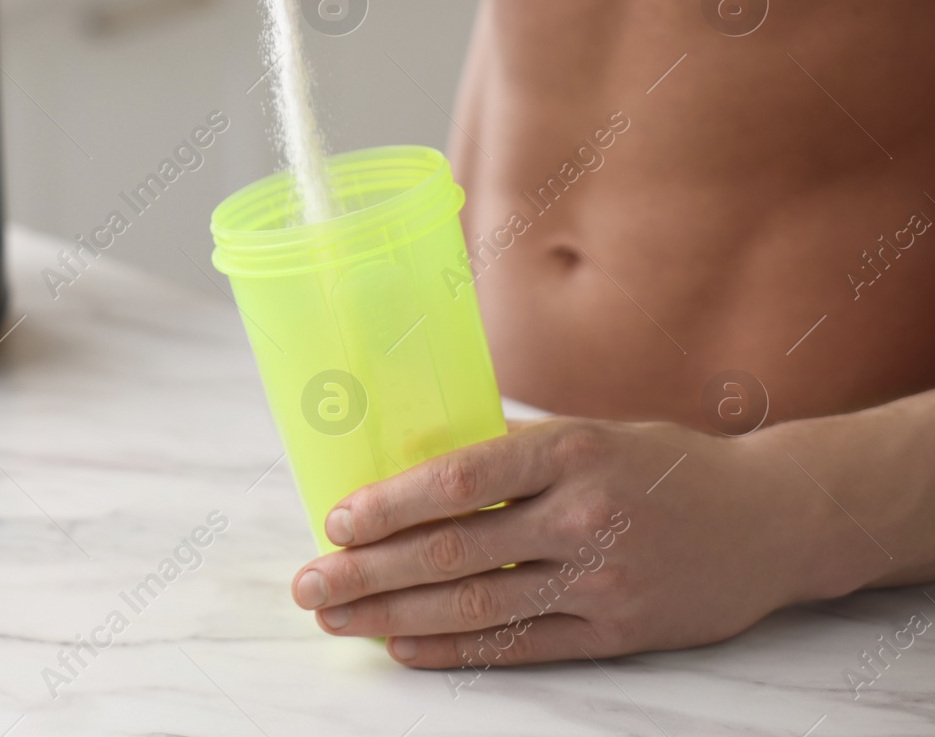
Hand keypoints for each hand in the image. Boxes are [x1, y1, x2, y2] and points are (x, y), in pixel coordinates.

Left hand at [289, 417, 830, 670]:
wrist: (773, 518)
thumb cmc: (664, 463)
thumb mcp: (591, 430)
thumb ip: (511, 446)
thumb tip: (413, 452)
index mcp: (571, 450)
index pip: (460, 479)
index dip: (390, 505)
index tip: (335, 520)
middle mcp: (583, 514)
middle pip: (453, 552)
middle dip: (367, 571)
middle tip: (308, 583)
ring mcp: (602, 579)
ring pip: (476, 606)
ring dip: (394, 616)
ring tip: (338, 618)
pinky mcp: (618, 631)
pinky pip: (520, 645)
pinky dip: (453, 650)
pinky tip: (403, 646)